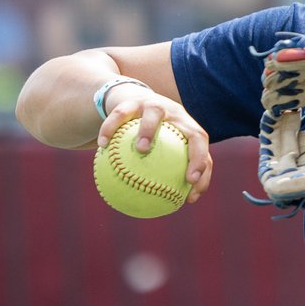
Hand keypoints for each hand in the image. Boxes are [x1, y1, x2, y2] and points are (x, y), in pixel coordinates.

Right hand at [97, 84, 213, 203]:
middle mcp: (177, 115)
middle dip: (194, 154)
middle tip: (186, 177)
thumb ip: (162, 172)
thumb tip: (164, 205)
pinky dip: (111, 129)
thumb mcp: (157, 149)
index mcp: (186, 128)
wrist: (129, 100)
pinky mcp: (131, 100)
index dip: (202, 164)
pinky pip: (120, 114)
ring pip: (155, 113)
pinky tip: (102, 145)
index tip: (193, 183)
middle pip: (193, 131)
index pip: (203, 147)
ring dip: (150, 130)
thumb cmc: (147, 135)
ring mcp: (154, 104)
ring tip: (141, 149)